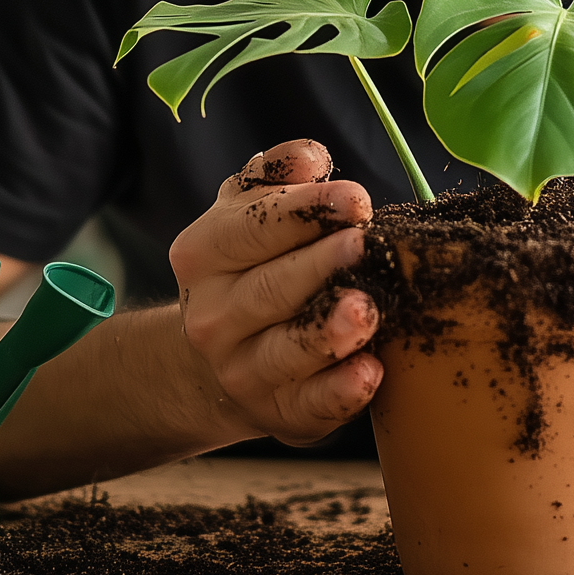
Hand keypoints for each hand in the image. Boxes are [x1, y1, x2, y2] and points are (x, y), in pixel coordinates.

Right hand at [165, 139, 381, 446]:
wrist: (223, 354)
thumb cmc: (252, 264)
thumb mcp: (249, 210)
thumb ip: (277, 175)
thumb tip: (309, 160)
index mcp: (202, 255)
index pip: (251, 230)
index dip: (305, 212)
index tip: (356, 200)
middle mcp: (212, 317)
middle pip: (271, 289)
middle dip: (321, 266)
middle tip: (365, 245)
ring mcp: (242, 371)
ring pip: (287, 351)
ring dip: (329, 333)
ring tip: (367, 311)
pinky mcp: (281, 414)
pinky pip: (310, 405)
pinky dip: (339, 393)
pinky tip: (370, 373)